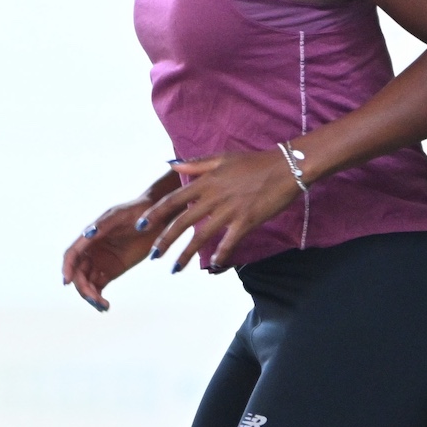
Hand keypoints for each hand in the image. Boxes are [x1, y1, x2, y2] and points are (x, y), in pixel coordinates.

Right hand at [60, 182, 167, 309]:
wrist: (158, 219)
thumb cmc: (138, 211)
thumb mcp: (121, 215)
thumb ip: (104, 225)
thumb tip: (87, 234)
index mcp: (90, 236)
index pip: (72, 254)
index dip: (67, 268)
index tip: (67, 282)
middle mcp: (91, 250)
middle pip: (78, 272)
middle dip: (82, 287)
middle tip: (95, 299)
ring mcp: (101, 262)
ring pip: (87, 282)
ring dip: (90, 295)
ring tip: (103, 305)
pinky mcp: (111, 271)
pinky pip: (99, 287)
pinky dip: (99, 297)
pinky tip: (105, 306)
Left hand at [138, 151, 302, 272]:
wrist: (285, 167)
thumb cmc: (254, 162)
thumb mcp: (222, 158)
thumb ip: (196, 164)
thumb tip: (172, 164)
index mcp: (206, 181)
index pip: (173, 199)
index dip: (155, 214)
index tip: (140, 225)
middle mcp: (213, 197)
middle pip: (182, 222)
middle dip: (165, 240)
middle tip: (153, 255)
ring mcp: (229, 210)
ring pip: (201, 236)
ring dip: (186, 254)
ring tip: (175, 268)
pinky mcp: (246, 220)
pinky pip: (229, 241)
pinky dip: (221, 255)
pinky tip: (214, 265)